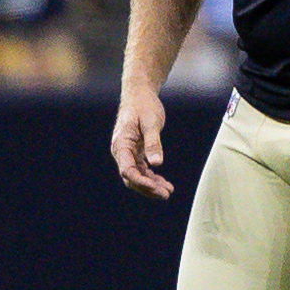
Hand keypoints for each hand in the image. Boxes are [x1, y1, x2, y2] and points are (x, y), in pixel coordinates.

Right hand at [110, 85, 172, 199]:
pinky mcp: (135, 152)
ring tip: (168, 191)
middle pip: (131, 177)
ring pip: (137, 176)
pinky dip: (152, 177)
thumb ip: (153, 143)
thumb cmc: (144, 106)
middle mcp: (121, 151)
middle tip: (166, 194)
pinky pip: (142, 169)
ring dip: (151, 185)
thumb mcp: (151, 122)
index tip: (157, 189)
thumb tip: (157, 164)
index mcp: (121, 144)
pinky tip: (164, 183)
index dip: (142, 182)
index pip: (128, 170)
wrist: (140, 95)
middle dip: (148, 188)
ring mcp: (128, 153)